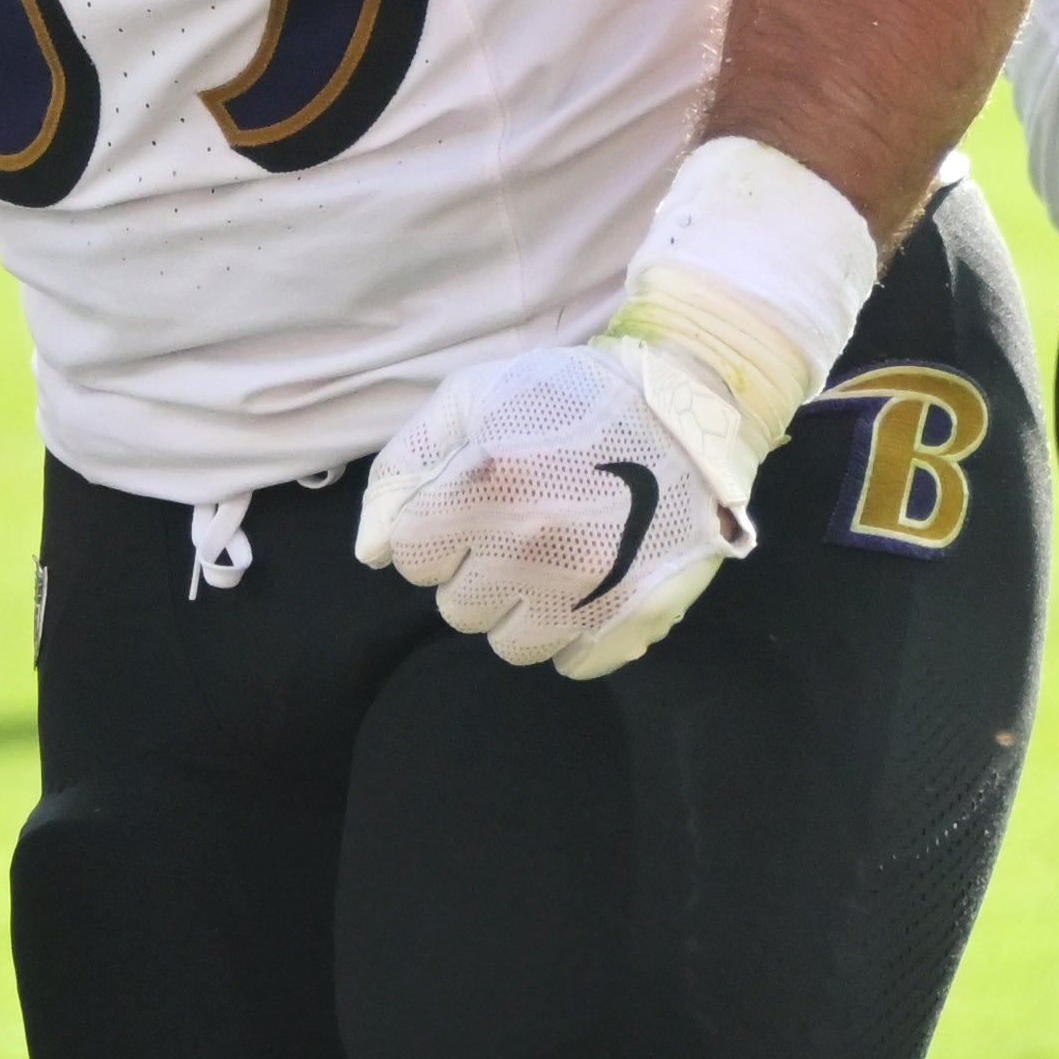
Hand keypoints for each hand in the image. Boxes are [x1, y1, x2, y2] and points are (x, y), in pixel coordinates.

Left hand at [354, 338, 760, 680]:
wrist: (687, 407)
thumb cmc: (566, 395)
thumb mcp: (470, 399)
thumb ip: (404, 469)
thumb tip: (371, 554)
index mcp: (486, 486)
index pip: (412, 557)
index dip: (434, 532)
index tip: (468, 510)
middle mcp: (533, 545)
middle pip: (458, 608)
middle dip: (476, 572)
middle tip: (518, 531)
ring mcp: (588, 589)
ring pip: (510, 645)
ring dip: (521, 609)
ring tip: (552, 560)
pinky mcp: (636, 618)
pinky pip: (573, 664)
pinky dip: (574, 634)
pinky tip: (590, 586)